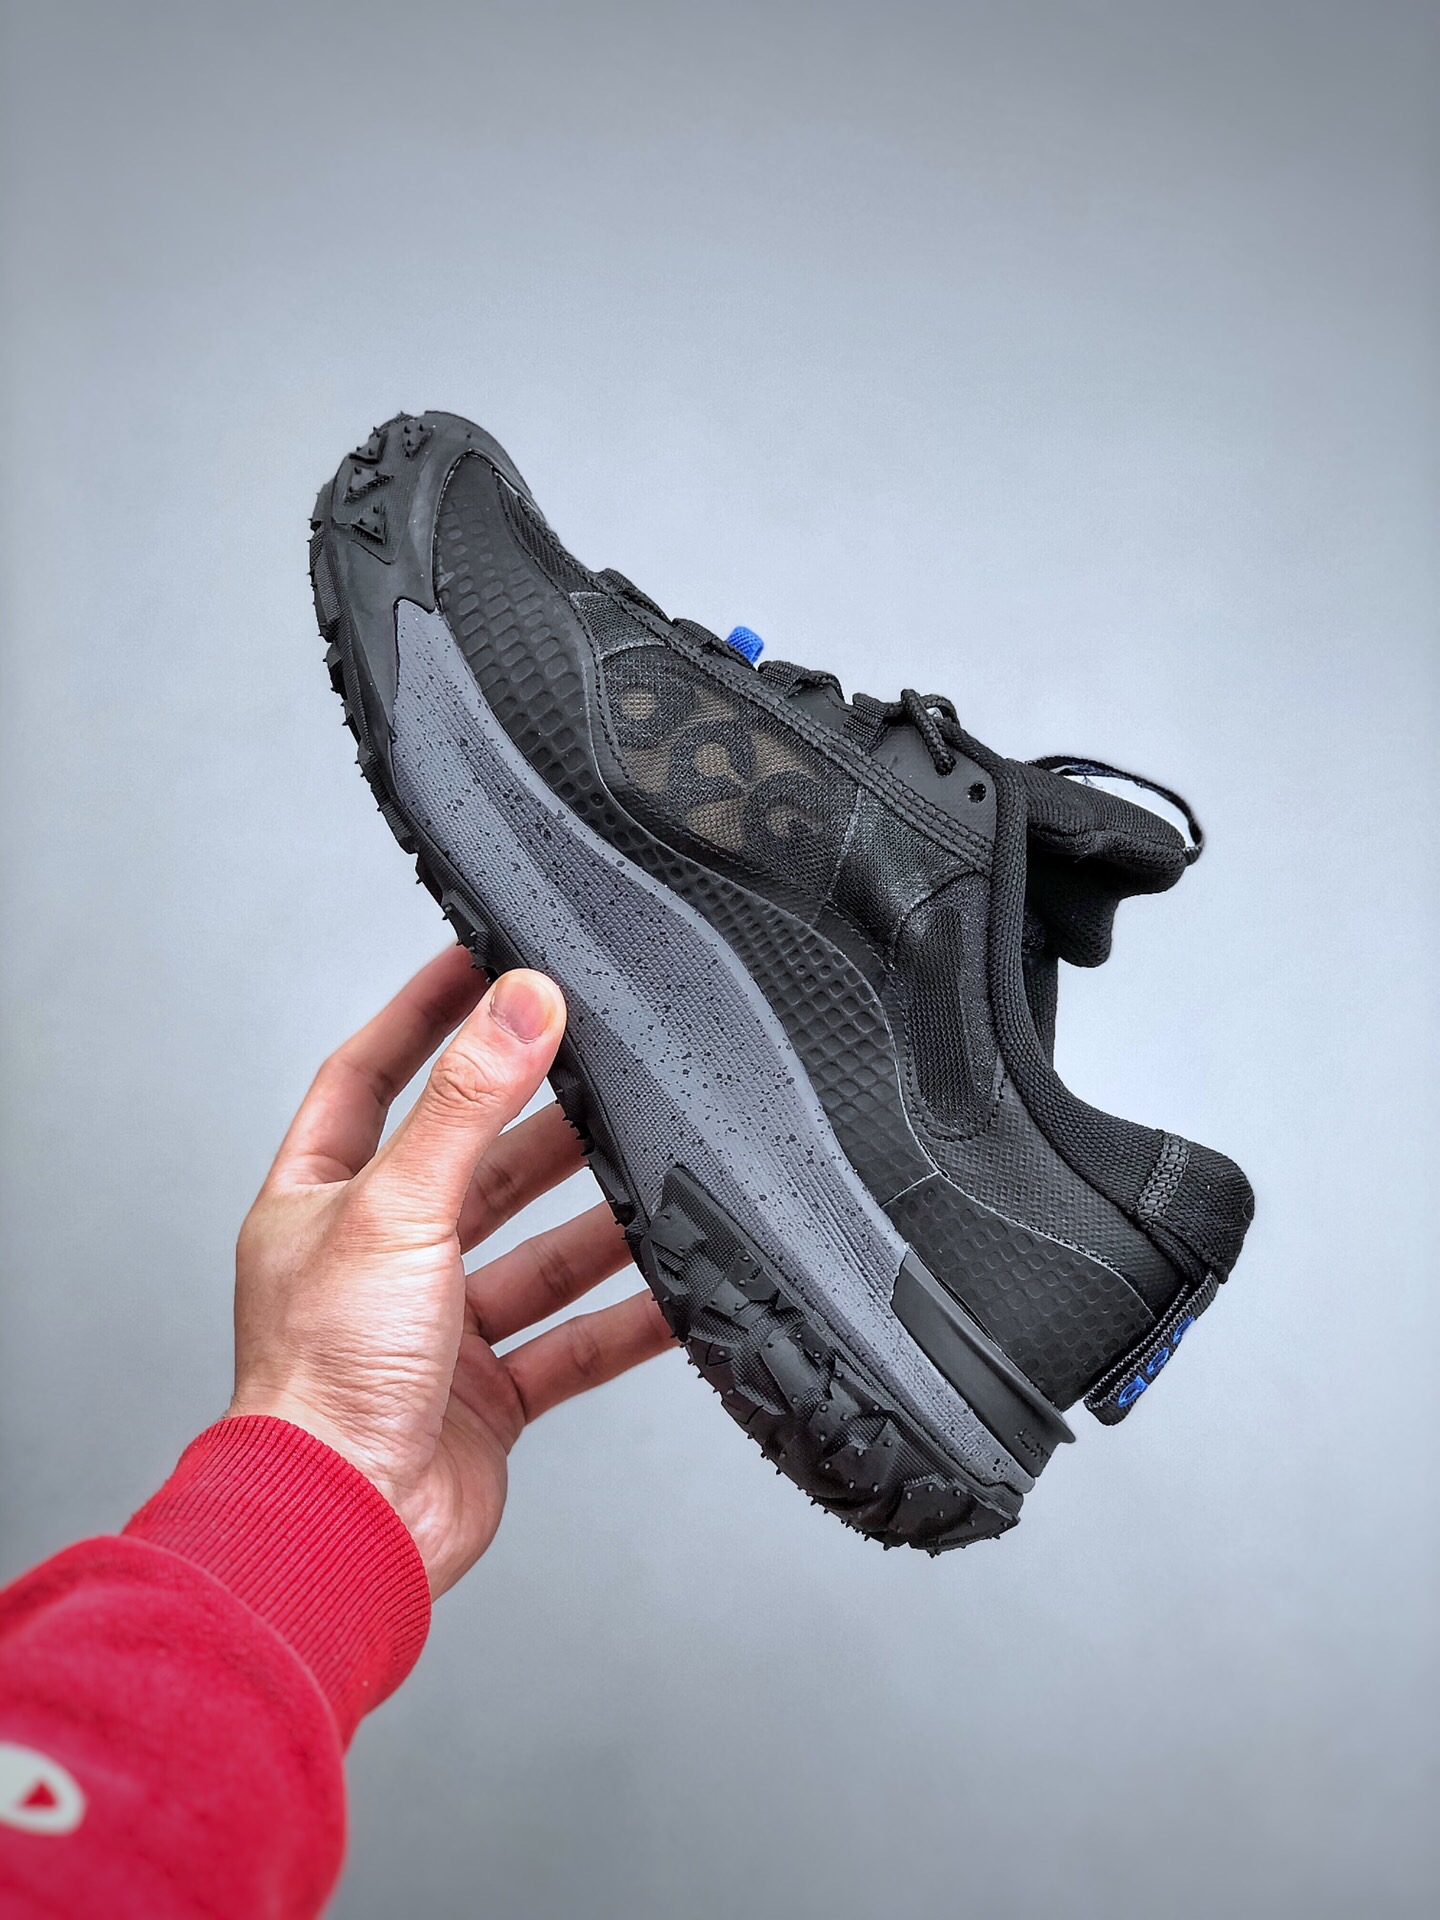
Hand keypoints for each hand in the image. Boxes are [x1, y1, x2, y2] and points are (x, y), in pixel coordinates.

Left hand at [228, 946, 672, 1595]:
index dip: (423, 1015)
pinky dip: (627, 1318)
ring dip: (598, 1218)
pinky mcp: (487, 1394)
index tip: (478, 960)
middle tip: (607, 1063)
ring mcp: (435, 1328)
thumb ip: (468, 1104)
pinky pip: (574, 1340)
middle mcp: (377, 1259)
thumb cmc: (322, 1383)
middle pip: (473, 1163)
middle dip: (542, 1119)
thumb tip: (520, 1004)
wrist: (341, 1533)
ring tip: (661, 1166)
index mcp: (323, 1202)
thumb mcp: (398, 1209)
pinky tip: (680, 1290)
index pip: (370, 1076)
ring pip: (537, 1251)